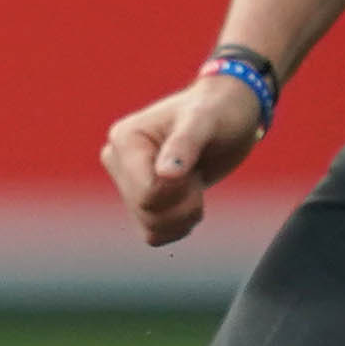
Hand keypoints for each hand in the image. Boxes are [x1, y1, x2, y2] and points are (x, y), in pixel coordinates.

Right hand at [101, 71, 269, 247]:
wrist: (227, 115)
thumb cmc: (217, 111)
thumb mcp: (205, 121)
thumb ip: (184, 144)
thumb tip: (165, 174)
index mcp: (124, 139)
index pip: (146, 192)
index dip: (179, 190)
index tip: (195, 167)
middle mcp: (117, 160)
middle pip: (147, 211)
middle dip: (183, 202)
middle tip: (198, 174)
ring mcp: (127, 183)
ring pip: (151, 227)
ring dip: (184, 215)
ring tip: (195, 184)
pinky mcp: (141, 200)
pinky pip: (154, 234)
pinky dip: (179, 225)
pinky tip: (190, 198)